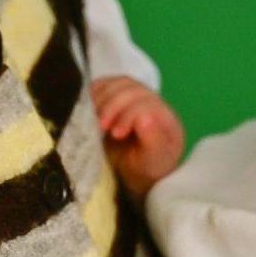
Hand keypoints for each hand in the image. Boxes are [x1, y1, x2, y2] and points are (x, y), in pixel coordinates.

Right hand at [91, 76, 184, 199]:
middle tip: (101, 125)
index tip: (115, 134)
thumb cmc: (146, 169)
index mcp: (167, 118)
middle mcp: (153, 102)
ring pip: (120, 83)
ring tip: (93, 116)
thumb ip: (152, 141)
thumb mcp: (153, 162)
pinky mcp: (121, 97)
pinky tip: (88, 104)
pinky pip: (109, 84)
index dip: (129, 115)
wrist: (136, 173)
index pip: (147, 104)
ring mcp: (137, 97)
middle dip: (113, 105)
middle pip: (133, 89)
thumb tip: (144, 117)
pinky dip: (96, 90)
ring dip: (103, 96)